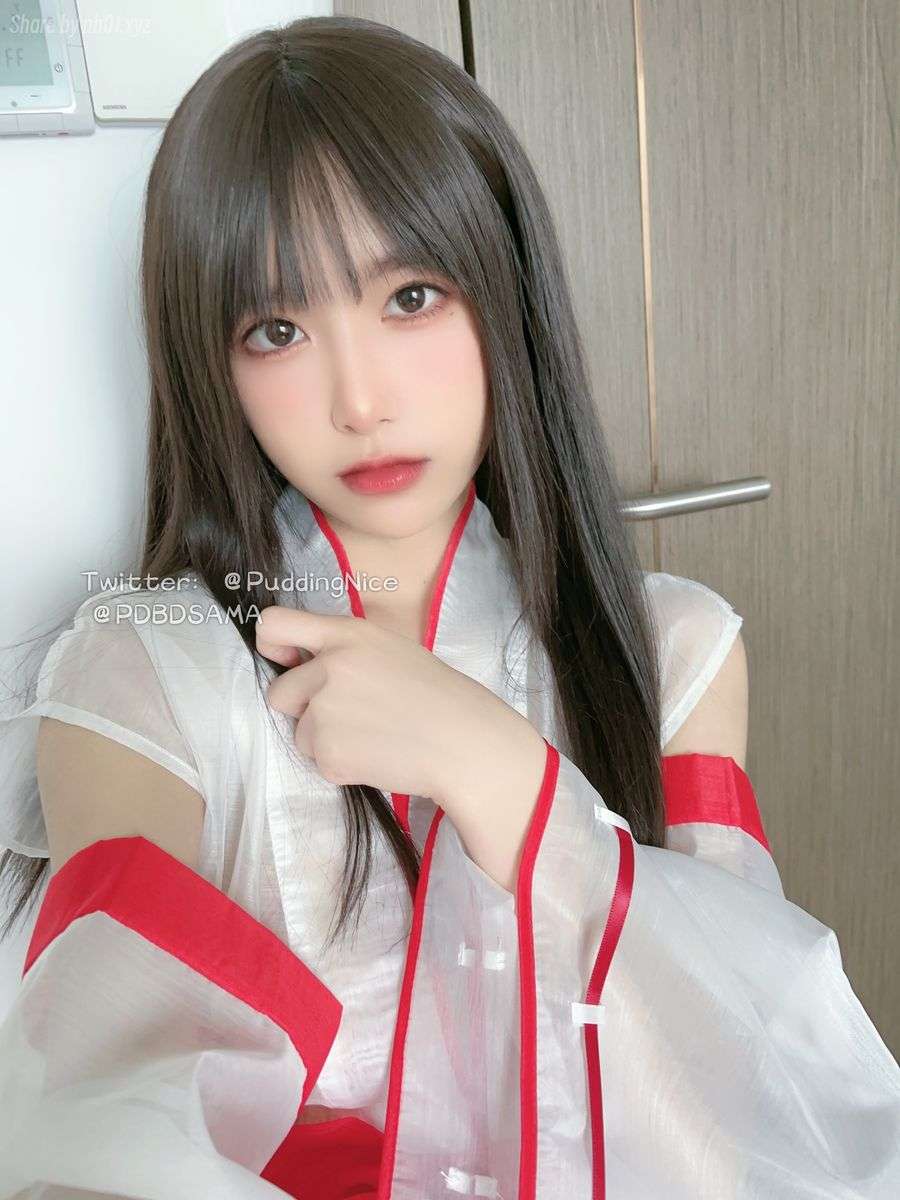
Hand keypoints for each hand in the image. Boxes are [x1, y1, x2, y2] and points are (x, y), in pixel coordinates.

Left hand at [255, 604, 531, 803]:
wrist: (464, 742)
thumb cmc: (436, 696)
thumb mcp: (389, 650)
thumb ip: (343, 650)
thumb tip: (301, 662)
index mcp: (346, 635)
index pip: (274, 624)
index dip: (272, 646)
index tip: (285, 661)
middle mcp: (329, 668)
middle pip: (280, 693)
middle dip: (303, 708)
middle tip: (349, 715)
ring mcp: (325, 711)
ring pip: (301, 733)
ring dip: (327, 740)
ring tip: (375, 736)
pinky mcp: (329, 753)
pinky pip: (319, 762)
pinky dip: (343, 765)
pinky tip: (377, 756)